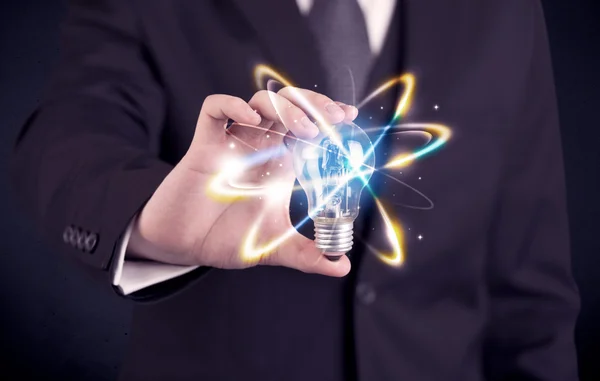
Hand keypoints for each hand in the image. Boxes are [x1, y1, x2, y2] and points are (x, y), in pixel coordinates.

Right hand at [128, 88, 357, 276]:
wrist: (185, 246)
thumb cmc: (226, 239)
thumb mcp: (274, 247)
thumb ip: (307, 255)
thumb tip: (341, 267)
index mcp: (280, 165)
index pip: (308, 126)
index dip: (327, 116)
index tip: (348, 116)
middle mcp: (260, 149)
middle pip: (289, 105)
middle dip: (313, 104)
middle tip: (333, 118)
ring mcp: (233, 144)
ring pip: (259, 102)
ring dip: (284, 107)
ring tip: (302, 129)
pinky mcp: (204, 146)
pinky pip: (214, 109)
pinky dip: (232, 105)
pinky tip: (249, 117)